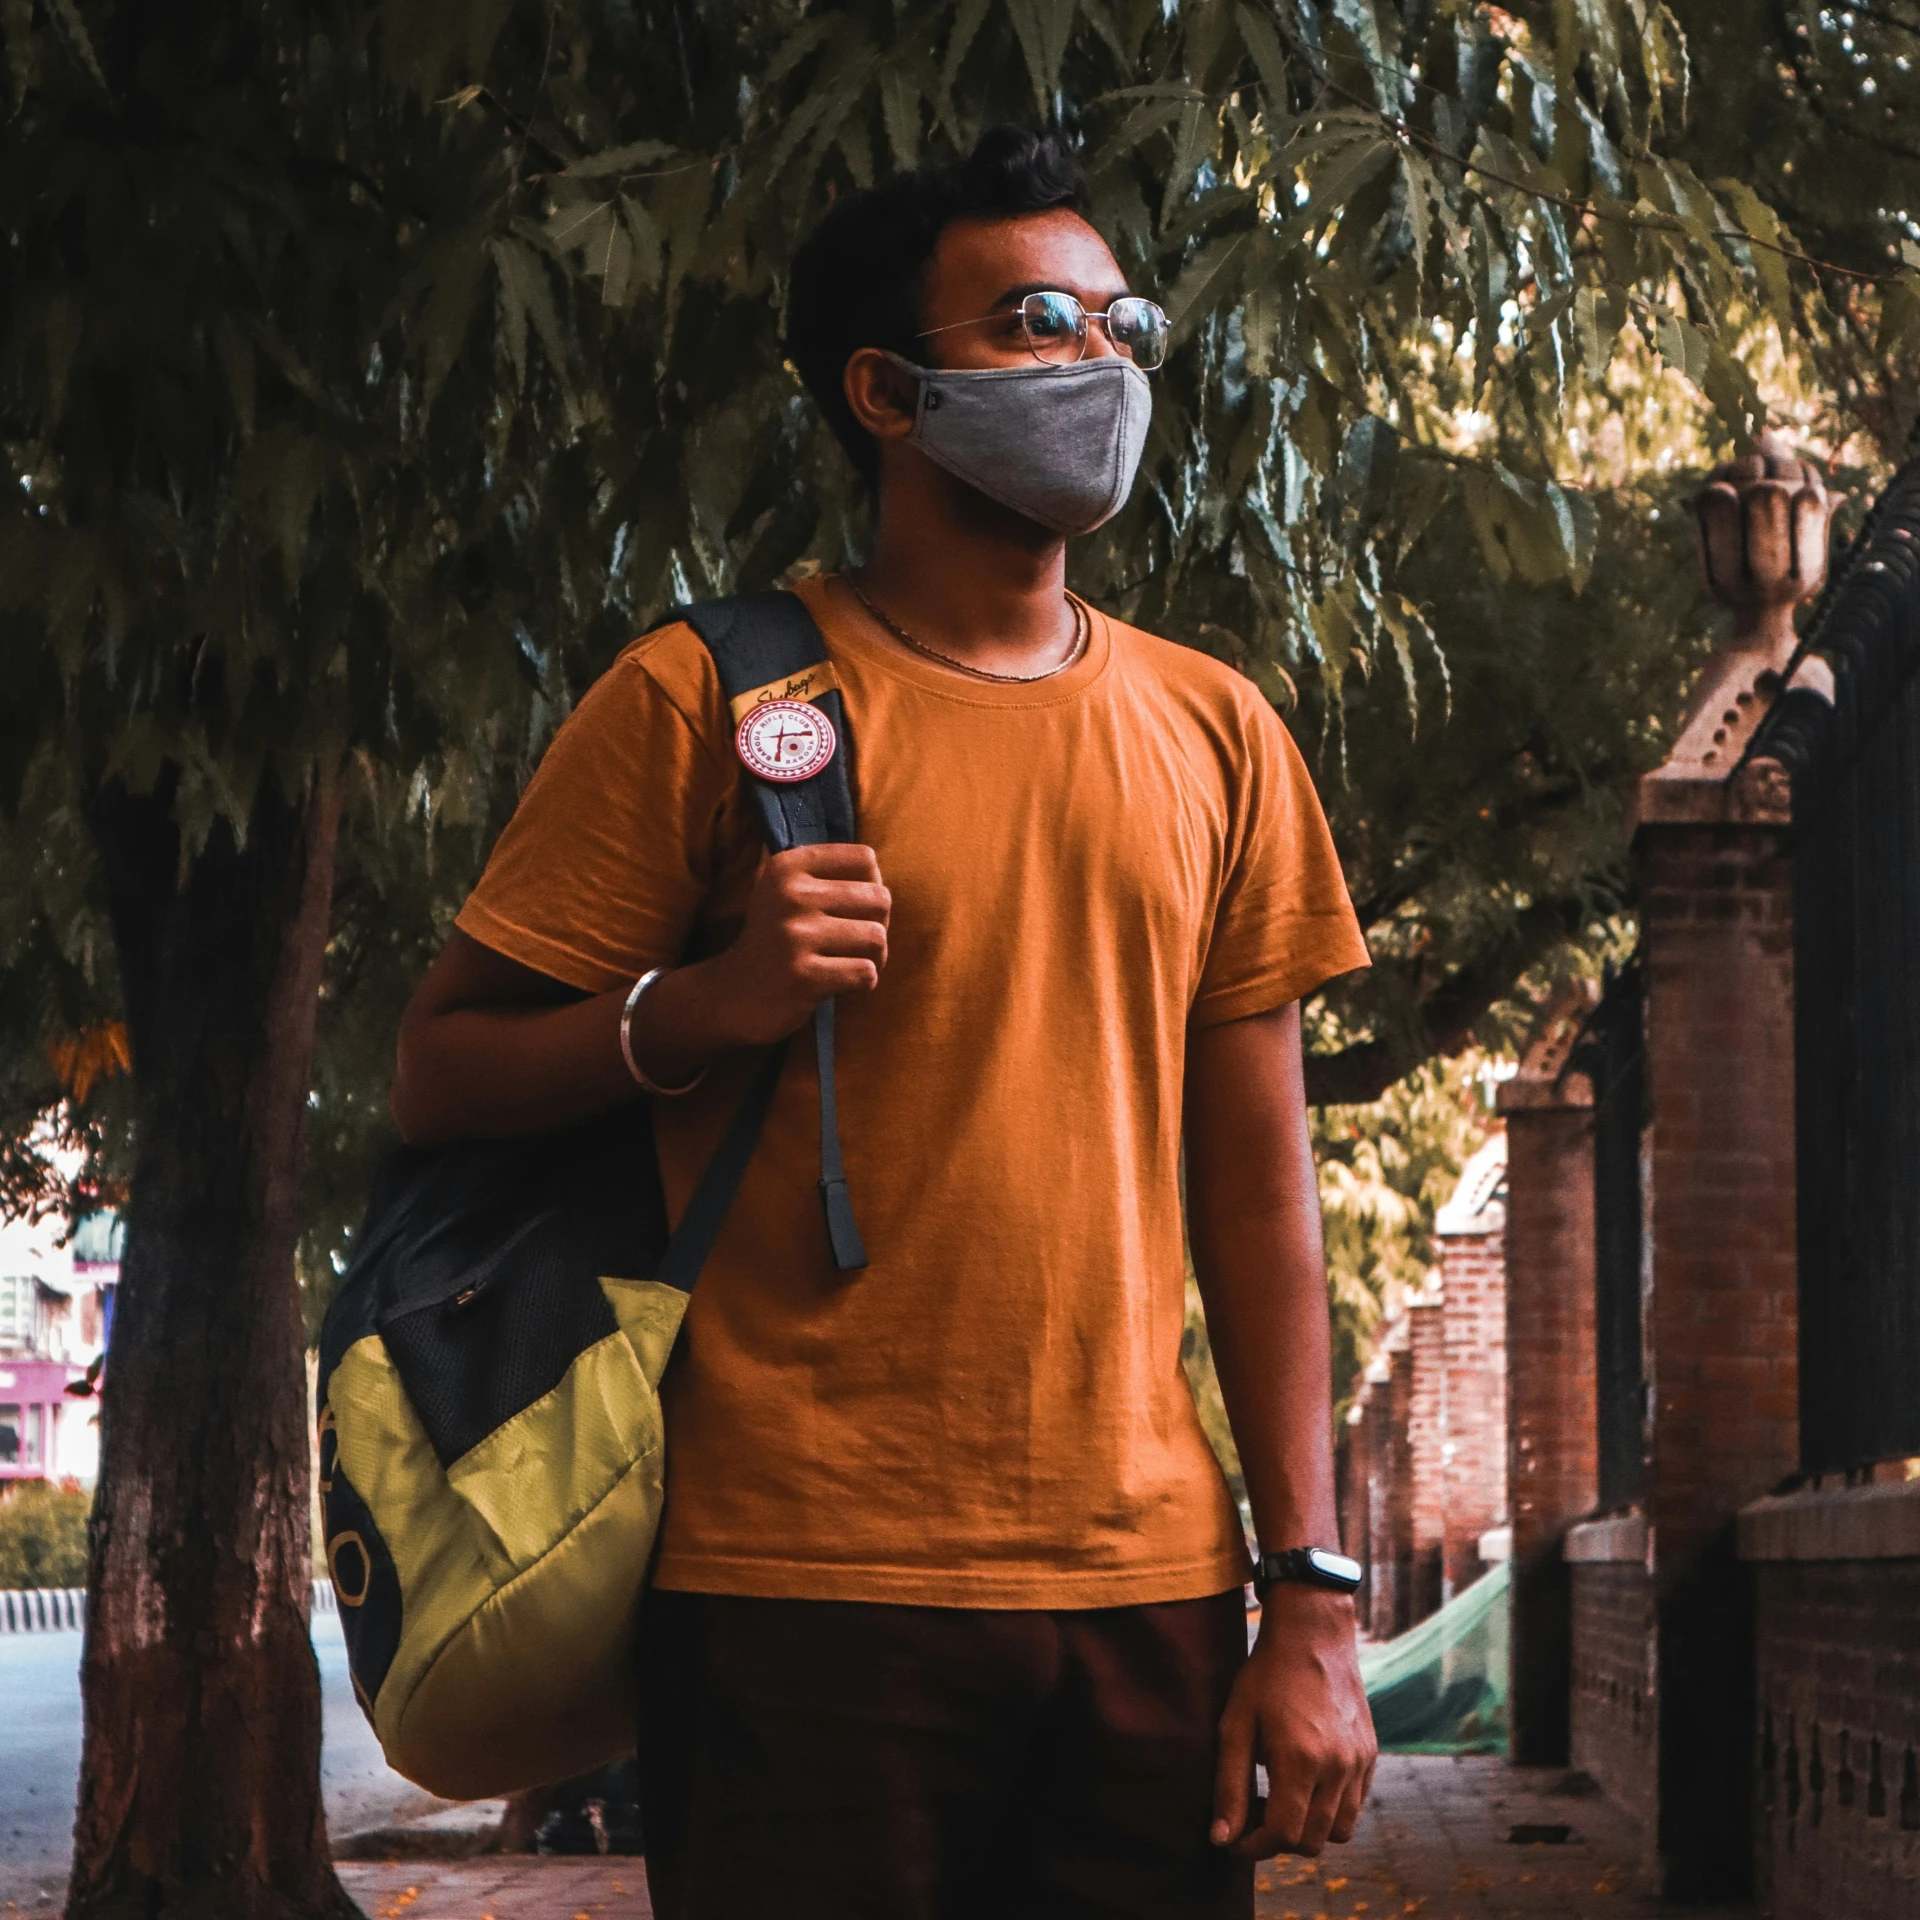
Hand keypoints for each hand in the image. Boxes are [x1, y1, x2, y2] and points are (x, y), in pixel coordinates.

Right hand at [631, 844, 890, 1080]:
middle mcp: (788, 896)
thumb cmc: (774, 937)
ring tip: (850, 962)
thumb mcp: (781, 889)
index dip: (872, 886)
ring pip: (877, 937)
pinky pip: (865, 973)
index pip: (865, 860)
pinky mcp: (803, 978)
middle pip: (879, 899)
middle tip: (855, 942)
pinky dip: (864, 981)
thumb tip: (871, 858)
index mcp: (786, 867)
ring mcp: (794, 938)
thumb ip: (820, 865)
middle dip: (878, 925)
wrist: (731, 994)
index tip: (853, 908)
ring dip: (875, 957)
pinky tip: (843, 983)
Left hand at [1211, 1585, 1375, 1858]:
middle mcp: (1337, 1768)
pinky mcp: (1370, 1755)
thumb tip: (1221, 1839)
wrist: (1312, 1634)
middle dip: (1278, 1839)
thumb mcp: (1236, 1725)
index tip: (1235, 1837)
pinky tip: (1306, 1781)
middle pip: (1312, 1842)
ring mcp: (1359, 1763)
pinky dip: (1331, 1809)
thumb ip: (1229, 1787)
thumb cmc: (1266, 1676)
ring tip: (1281, 1798)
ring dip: (1309, 1828)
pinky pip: (1355, 1805)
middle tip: (1254, 1812)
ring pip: (1339, 1831)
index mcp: (1301, 1761)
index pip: (1283, 1835)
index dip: (1254, 1846)